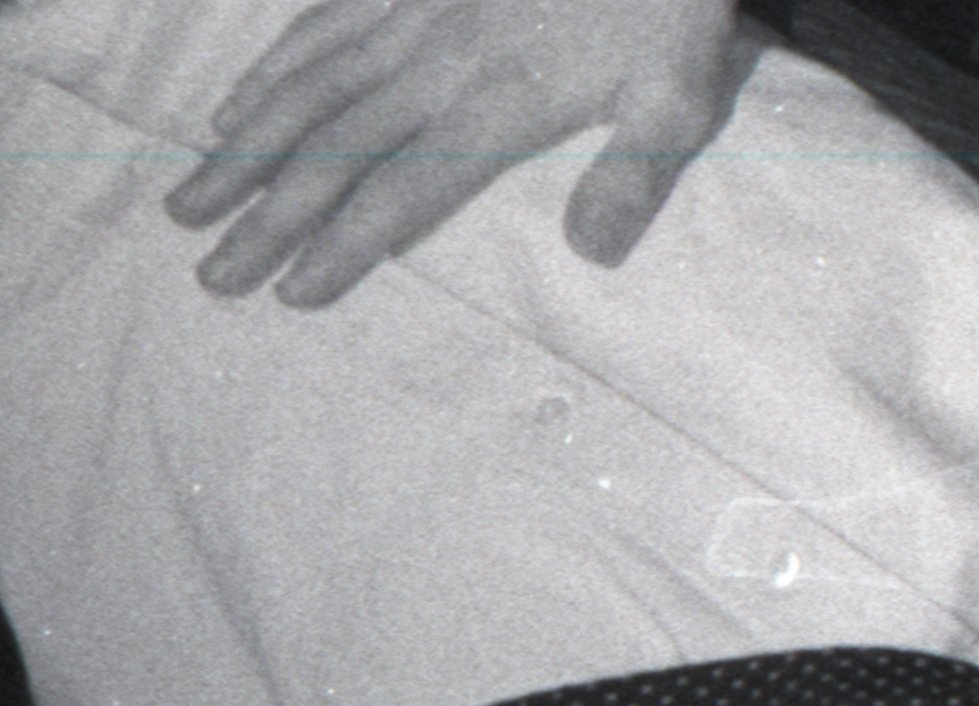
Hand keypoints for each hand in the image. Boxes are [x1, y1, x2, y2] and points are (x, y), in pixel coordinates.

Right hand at [164, 0, 757, 307]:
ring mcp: (409, 14)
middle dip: (265, 215)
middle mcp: (435, 62)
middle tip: (210, 274)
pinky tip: (234, 106)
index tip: (292, 290)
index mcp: (500, 105)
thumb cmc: (664, 11)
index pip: (404, 190)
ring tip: (189, 200)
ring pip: (306, 88)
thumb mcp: (676, 101)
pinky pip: (319, 25)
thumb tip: (592, 253)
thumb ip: (632, 177)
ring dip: (243, 149)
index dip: (345, 243)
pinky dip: (270, 69)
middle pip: (332, 149)